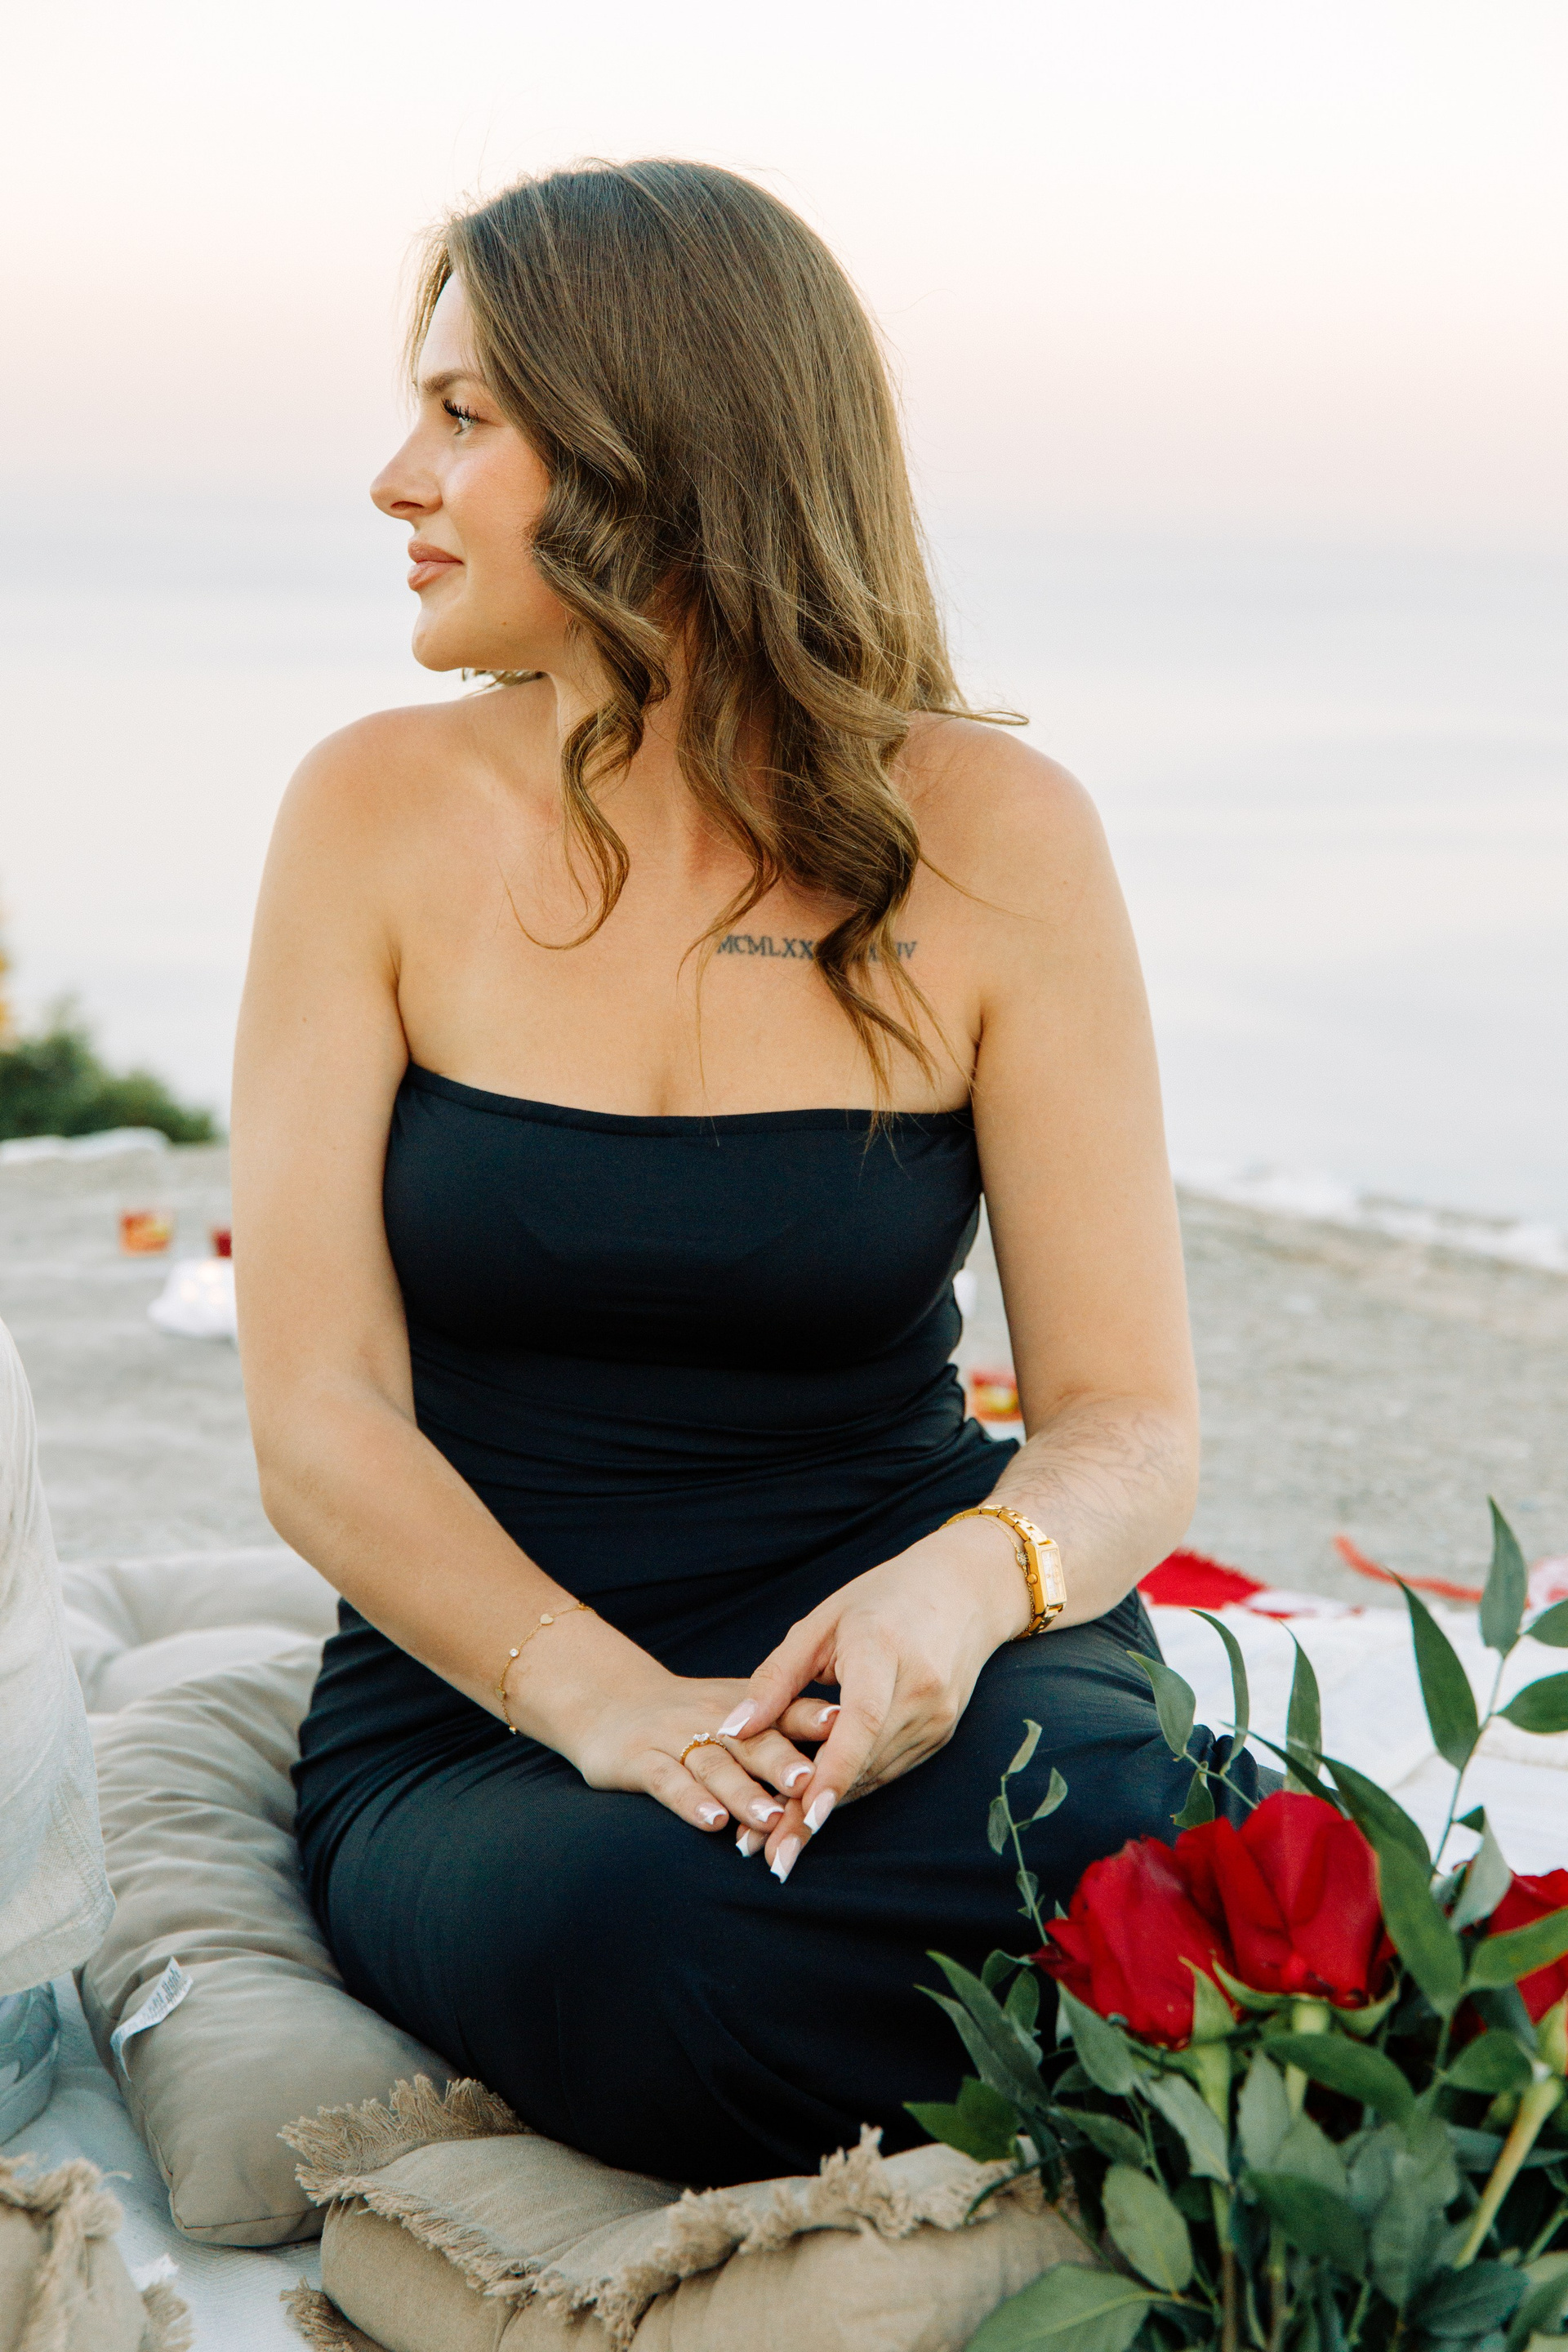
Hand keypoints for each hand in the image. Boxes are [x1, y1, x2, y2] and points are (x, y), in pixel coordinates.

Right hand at [569, 1671, 840, 1836]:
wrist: (608, 1702)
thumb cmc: (689, 1717)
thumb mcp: (738, 1713)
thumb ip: (784, 1728)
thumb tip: (853, 1752)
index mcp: (745, 1706)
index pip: (785, 1710)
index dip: (813, 1720)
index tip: (845, 1728)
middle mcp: (714, 1718)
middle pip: (754, 1741)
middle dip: (782, 1763)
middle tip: (810, 1782)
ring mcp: (675, 1737)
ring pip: (715, 1766)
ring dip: (744, 1792)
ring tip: (770, 1816)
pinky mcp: (640, 1760)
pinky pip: (668, 1781)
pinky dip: (691, 1802)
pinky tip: (712, 1822)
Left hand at [722, 1516, 1030, 1880]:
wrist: (965, 1591)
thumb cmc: (882, 1598)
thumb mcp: (820, 1623)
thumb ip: (776, 1678)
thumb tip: (732, 1729)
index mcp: (885, 1653)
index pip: (861, 1724)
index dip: (833, 1774)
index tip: (804, 1818)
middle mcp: (919, 1692)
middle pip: (863, 1764)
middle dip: (813, 1813)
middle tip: (764, 1857)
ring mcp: (936, 1718)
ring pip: (873, 1776)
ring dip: (827, 1811)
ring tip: (777, 1847)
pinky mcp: (940, 1734)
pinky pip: (887, 1770)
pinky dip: (850, 1788)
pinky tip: (814, 1811)